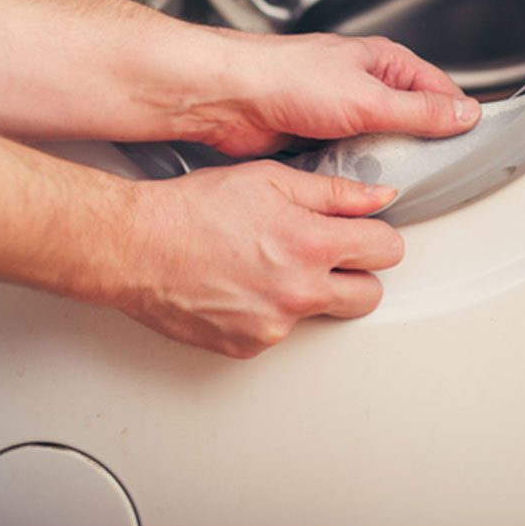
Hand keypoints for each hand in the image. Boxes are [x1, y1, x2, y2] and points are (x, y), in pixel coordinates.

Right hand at [115, 161, 402, 357]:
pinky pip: (282, 331)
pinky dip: (272, 311)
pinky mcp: (249, 346)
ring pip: (324, 315)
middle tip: (330, 254)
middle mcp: (300, 291)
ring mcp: (276, 325)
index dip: (377, 236)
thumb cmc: (195, 208)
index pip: (387, 250)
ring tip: (275, 264)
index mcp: (312, 243)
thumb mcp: (272, 179)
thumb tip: (379, 197)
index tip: (365, 233)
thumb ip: (335, 191)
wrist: (137, 247)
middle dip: (358, 273)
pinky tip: (247, 284)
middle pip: (369, 295)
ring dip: (314, 293)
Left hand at [181, 31, 481, 156]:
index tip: (472, 144)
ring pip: (380, 146)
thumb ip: (420, 111)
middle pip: (411, 122)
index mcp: (384, 63)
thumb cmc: (286, 78)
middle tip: (430, 171)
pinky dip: (355, 173)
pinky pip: (351, 162)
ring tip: (391, 179)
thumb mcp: (368, 99)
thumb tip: (464, 114)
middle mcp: (364, 85)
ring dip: (383, 163)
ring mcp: (341, 113)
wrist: (229, 98)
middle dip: (418, 147)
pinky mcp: (319, 138)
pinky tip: (357, 184)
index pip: (438, 91)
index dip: (456, 117)